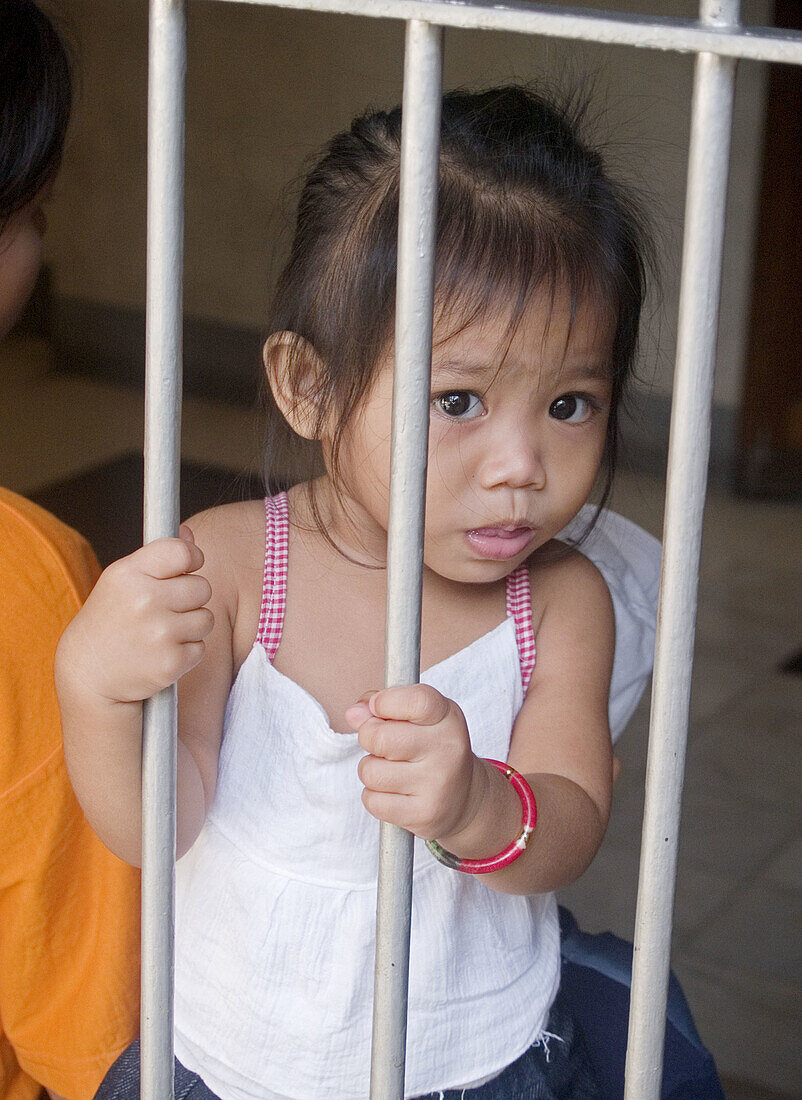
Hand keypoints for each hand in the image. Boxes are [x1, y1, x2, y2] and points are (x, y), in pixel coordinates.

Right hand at [57, 525, 213, 704]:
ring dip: (191, 626)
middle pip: (202, 587)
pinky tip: (161, 652)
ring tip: (162, 632)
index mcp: (130, 573)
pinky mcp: (170, 662)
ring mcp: (159, 633)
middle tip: (165, 609)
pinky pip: (201, 647)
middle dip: (190, 599)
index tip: (186, 568)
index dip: (192, 558)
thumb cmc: (112, 619)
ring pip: (206, 619)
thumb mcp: (123, 580)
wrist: (88, 672)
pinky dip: (187, 652)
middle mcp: (145, 600)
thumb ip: (158, 555)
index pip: (182, 552)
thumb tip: (189, 534)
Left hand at [346, 684, 484, 840]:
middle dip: (368, 737)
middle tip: (380, 742)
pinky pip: (372, 801)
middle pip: (380, 737)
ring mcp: (436, 785)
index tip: (377, 706)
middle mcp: (447, 751)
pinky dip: (374, 796)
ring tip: (391, 769)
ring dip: (371, 769)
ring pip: (371, 771)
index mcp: (448, 719)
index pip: (416, 701)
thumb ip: (386, 704)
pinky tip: (394, 791)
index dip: (385, 701)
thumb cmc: (433, 749)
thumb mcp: (421, 717)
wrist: (464, 798)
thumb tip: (355, 713)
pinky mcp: (423, 814)